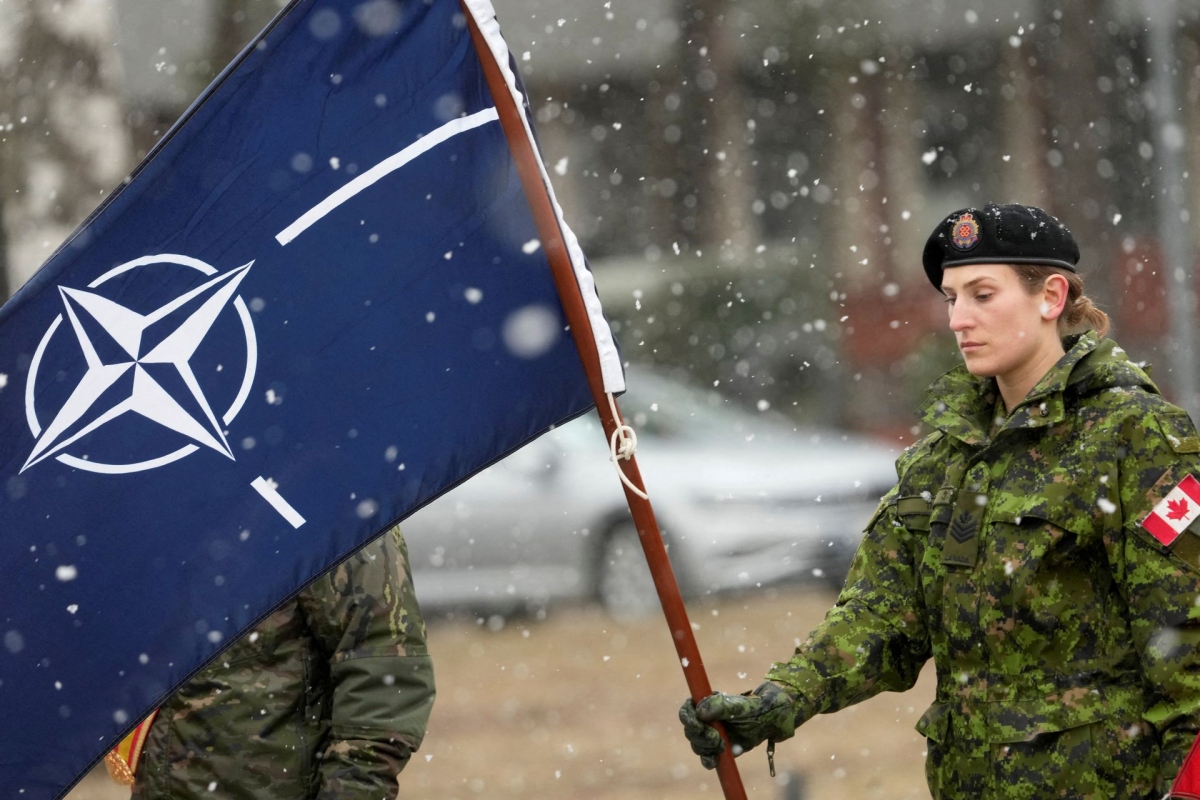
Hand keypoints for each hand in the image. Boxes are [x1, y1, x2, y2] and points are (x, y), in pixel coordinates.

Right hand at [678, 682, 797, 768]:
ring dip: (705, 748)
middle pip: (690, 730)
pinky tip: (715, 761)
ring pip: (697, 744)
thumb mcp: (739, 706)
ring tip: (723, 745)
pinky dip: (708, 760)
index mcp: (707, 704)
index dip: (688, 719)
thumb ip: (720, 706)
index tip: (698, 726)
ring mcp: (712, 734)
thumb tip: (699, 711)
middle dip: (700, 737)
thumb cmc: (756, 708)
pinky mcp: (719, 748)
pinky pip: (706, 757)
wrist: (771, 721)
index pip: (687, 710)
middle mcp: (706, 719)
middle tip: (717, 738)